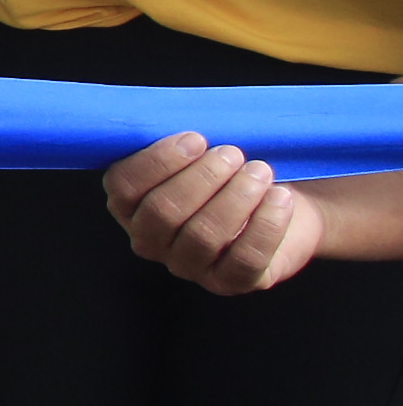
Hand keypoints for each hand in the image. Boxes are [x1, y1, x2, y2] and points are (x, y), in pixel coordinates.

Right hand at [104, 129, 326, 294]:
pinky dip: (266, 224)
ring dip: (236, 197)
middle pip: (162, 213)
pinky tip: (279, 198)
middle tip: (233, 154)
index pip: (123, 187)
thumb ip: (180, 145)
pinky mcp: (230, 282)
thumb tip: (178, 123)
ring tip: (260, 171)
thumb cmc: (233, 173)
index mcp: (131, 206)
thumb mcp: (200, 155)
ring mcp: (189, 267)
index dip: (157, 162)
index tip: (197, 139)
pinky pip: (245, 259)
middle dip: (202, 178)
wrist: (282, 204)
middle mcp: (151, 241)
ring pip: (203, 236)